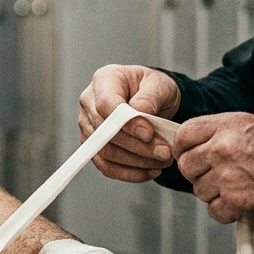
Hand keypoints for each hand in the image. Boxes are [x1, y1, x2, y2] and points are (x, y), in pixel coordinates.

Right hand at [79, 65, 181, 182]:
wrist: (152, 99)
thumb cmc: (153, 88)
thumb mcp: (159, 85)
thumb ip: (149, 97)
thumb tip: (140, 114)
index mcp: (104, 80)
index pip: (106, 105)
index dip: (126, 123)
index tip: (149, 134)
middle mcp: (89, 103)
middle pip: (105, 132)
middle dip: (137, 147)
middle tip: (165, 153)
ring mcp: (88, 126)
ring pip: (105, 152)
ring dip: (136, 162)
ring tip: (162, 161)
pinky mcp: (93, 146)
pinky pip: (106, 166)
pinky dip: (130, 173)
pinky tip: (151, 171)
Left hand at [173, 112, 253, 225]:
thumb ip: (224, 131)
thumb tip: (199, 141)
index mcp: (228, 127)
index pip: (184, 135)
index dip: (183, 147)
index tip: (189, 154)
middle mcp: (223, 150)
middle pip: (186, 165)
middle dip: (197, 172)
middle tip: (216, 174)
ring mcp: (228, 178)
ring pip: (199, 190)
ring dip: (214, 192)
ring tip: (238, 187)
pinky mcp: (235, 203)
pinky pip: (214, 210)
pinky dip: (226, 210)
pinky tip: (243, 201)